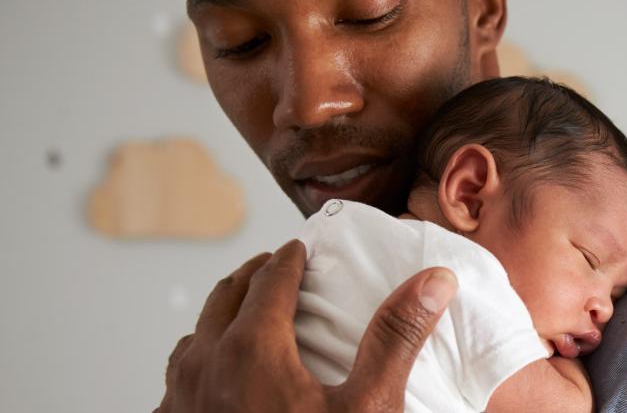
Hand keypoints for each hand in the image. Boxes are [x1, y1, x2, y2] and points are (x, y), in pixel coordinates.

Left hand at [156, 240, 457, 411]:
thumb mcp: (368, 407)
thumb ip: (395, 337)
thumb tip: (433, 280)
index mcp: (252, 348)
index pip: (270, 280)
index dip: (289, 259)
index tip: (300, 248)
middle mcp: (205, 366)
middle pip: (224, 297)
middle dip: (252, 275)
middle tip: (274, 267)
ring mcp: (181, 401)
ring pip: (194, 339)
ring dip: (220, 317)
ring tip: (244, 317)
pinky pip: (175, 385)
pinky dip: (197, 364)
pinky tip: (213, 382)